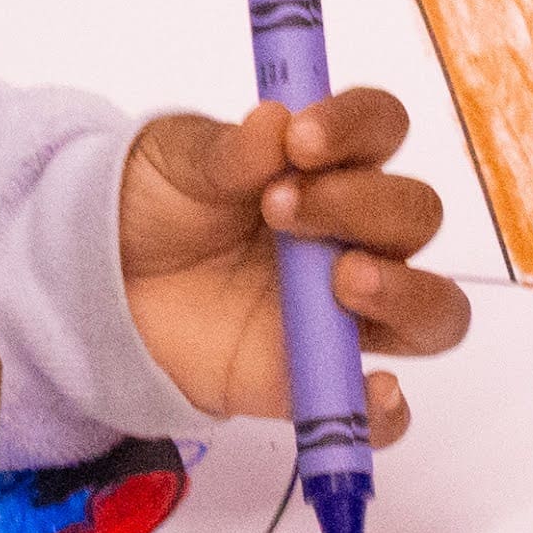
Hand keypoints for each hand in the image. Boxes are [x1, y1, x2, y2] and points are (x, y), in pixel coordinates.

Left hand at [115, 95, 470, 434]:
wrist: (100, 277)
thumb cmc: (153, 205)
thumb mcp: (174, 162)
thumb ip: (225, 150)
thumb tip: (275, 120)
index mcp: (323, 165)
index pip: (381, 130)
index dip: (358, 126)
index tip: (301, 139)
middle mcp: (350, 235)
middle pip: (414, 215)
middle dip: (363, 205)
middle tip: (281, 208)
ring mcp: (340, 311)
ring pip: (432, 310)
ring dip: (406, 292)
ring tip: (343, 280)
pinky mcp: (311, 376)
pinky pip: (376, 411)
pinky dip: (388, 410)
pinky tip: (374, 390)